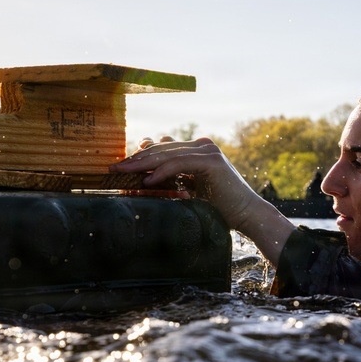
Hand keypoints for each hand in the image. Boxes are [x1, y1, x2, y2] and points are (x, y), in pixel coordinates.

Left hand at [110, 137, 296, 265]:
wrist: (246, 216)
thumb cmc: (219, 209)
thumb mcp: (189, 192)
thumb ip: (172, 181)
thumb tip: (145, 177)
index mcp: (196, 151)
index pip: (161, 148)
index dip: (139, 156)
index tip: (120, 167)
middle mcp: (201, 146)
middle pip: (161, 149)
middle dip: (135, 159)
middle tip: (113, 169)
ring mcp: (207, 151)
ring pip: (167, 154)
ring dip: (143, 164)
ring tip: (123, 173)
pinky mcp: (211, 161)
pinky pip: (179, 164)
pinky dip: (162, 172)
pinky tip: (148, 181)